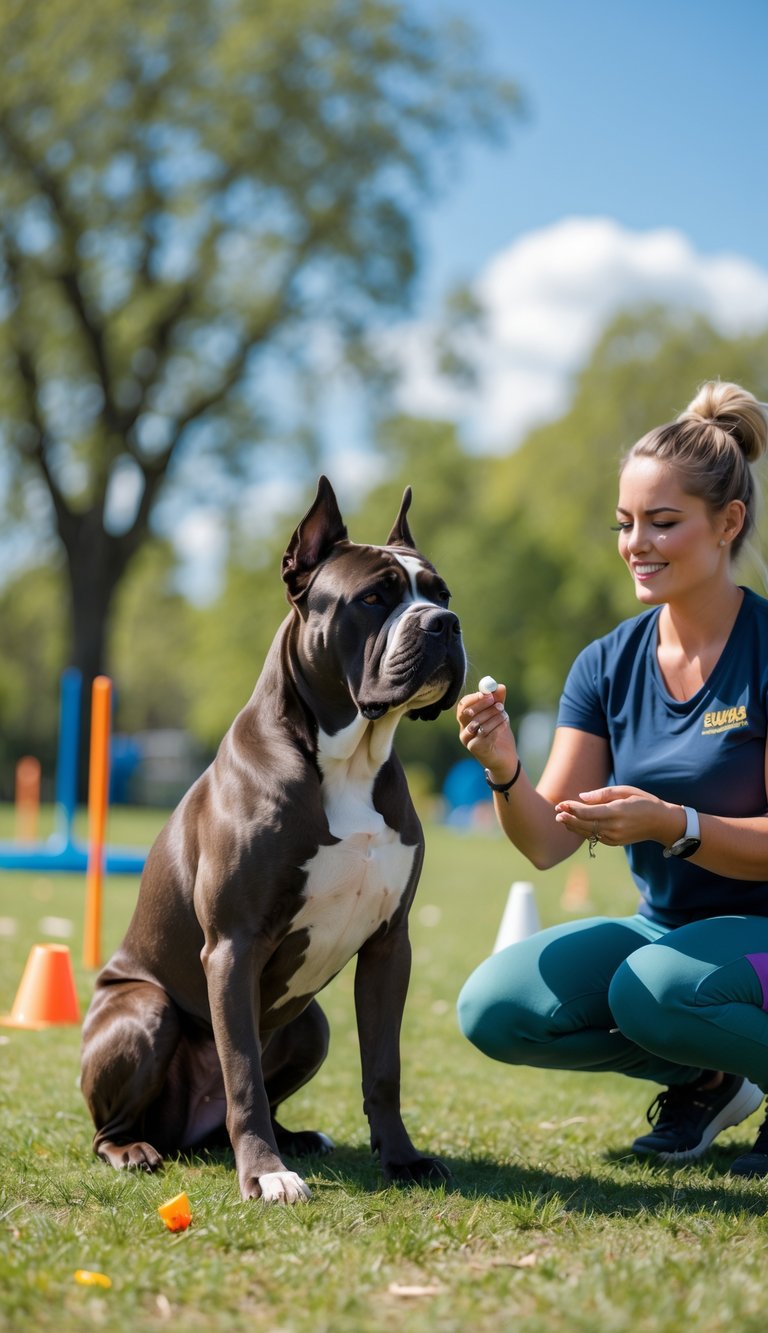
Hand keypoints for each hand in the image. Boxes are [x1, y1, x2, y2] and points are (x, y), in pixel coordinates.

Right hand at [456, 683, 517, 779]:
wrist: (505, 757)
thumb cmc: (499, 735)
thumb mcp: (499, 715)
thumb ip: (498, 701)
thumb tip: (500, 686)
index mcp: (466, 720)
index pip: (463, 706)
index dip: (475, 698)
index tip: (488, 694)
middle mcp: (464, 730)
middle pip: (467, 714)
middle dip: (483, 706)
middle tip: (498, 703)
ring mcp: (468, 740)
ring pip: (478, 724)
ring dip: (494, 717)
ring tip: (505, 714)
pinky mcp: (476, 749)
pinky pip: (486, 735)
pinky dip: (497, 727)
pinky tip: (505, 724)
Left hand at [554, 785, 683, 848]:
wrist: (660, 823)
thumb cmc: (643, 801)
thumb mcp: (626, 791)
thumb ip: (603, 794)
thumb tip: (582, 796)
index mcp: (617, 812)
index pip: (588, 812)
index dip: (572, 809)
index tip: (561, 803)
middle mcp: (614, 827)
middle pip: (585, 824)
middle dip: (568, 818)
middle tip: (556, 812)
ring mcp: (614, 837)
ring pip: (588, 833)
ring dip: (573, 826)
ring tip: (561, 818)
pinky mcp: (614, 842)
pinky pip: (595, 837)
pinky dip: (583, 831)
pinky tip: (575, 824)